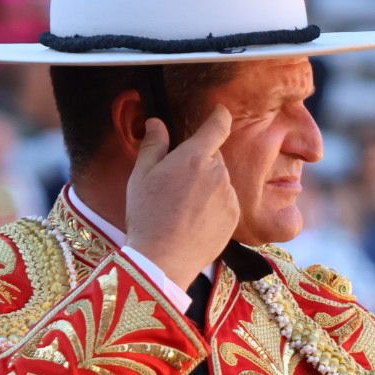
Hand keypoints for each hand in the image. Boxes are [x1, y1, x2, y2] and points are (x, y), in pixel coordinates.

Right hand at [124, 107, 237, 289]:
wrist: (163, 260)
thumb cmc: (147, 216)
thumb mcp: (140, 176)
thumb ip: (153, 145)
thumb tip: (157, 123)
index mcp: (194, 157)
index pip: (217, 125)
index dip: (219, 116)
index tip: (218, 114)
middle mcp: (217, 173)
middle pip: (214, 157)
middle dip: (200, 163)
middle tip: (177, 184)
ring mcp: (228, 195)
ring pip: (220, 180)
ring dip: (207, 186)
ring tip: (183, 208)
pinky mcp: (233, 216)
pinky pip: (226, 202)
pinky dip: (215, 206)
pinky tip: (194, 221)